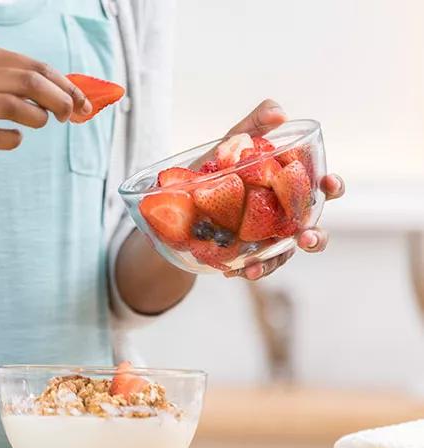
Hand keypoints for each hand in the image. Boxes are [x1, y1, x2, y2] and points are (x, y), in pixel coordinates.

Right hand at [0, 44, 90, 170]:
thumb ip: (11, 82)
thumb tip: (61, 93)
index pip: (33, 65)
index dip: (64, 84)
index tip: (83, 102)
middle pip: (28, 81)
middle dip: (59, 99)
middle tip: (71, 116)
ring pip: (13, 105)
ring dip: (37, 118)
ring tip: (40, 123)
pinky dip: (11, 139)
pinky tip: (12, 138)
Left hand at [222, 99, 345, 279]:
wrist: (179, 202)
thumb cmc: (215, 168)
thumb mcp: (230, 143)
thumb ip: (254, 125)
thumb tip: (279, 111)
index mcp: (290, 187)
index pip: (322, 188)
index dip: (332, 186)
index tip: (328, 183)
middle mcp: (286, 215)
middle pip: (313, 229)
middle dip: (315, 236)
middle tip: (306, 237)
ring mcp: (269, 237)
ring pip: (286, 253)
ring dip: (278, 260)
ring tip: (260, 266)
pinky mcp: (249, 254)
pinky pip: (257, 266)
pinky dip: (251, 269)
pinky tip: (240, 271)